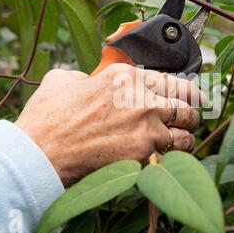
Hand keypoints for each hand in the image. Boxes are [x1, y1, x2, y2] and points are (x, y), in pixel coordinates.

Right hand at [15, 64, 204, 186]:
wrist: (40, 154)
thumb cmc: (49, 117)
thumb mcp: (64, 80)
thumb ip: (86, 75)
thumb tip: (90, 80)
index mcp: (126, 77)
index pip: (172, 80)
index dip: (187, 89)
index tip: (193, 95)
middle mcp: (142, 99)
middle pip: (187, 104)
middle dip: (192, 111)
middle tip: (192, 117)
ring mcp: (146, 128)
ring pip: (186, 132)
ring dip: (187, 135)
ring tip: (185, 139)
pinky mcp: (144, 155)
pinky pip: (173, 155)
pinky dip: (175, 156)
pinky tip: (170, 156)